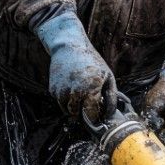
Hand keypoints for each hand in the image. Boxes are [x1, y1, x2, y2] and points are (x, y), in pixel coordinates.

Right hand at [34, 10, 115, 125]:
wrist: (69, 47)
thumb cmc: (92, 62)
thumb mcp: (107, 76)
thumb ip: (111, 97)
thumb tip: (109, 115)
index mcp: (91, 88)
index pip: (92, 115)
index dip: (95, 117)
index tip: (97, 115)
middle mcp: (75, 91)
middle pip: (79, 116)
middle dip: (84, 114)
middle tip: (89, 105)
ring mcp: (62, 91)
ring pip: (68, 111)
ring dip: (75, 108)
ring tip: (81, 96)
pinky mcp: (53, 90)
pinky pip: (61, 102)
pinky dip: (66, 100)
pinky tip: (71, 88)